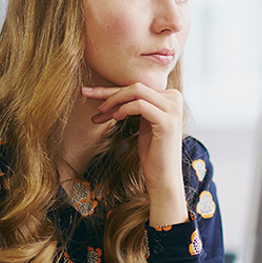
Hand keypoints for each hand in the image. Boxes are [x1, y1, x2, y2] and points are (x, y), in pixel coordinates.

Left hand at [82, 84, 187, 226]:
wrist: (163, 176)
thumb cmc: (152, 151)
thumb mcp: (143, 122)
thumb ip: (134, 105)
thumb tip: (108, 92)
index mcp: (170, 97)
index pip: (137, 86)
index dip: (113, 91)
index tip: (91, 95)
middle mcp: (175, 99)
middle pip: (136, 86)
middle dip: (109, 91)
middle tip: (86, 94)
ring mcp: (173, 109)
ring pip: (137, 91)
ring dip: (114, 99)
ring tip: (101, 111)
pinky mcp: (167, 121)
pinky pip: (139, 105)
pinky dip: (124, 109)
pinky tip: (115, 118)